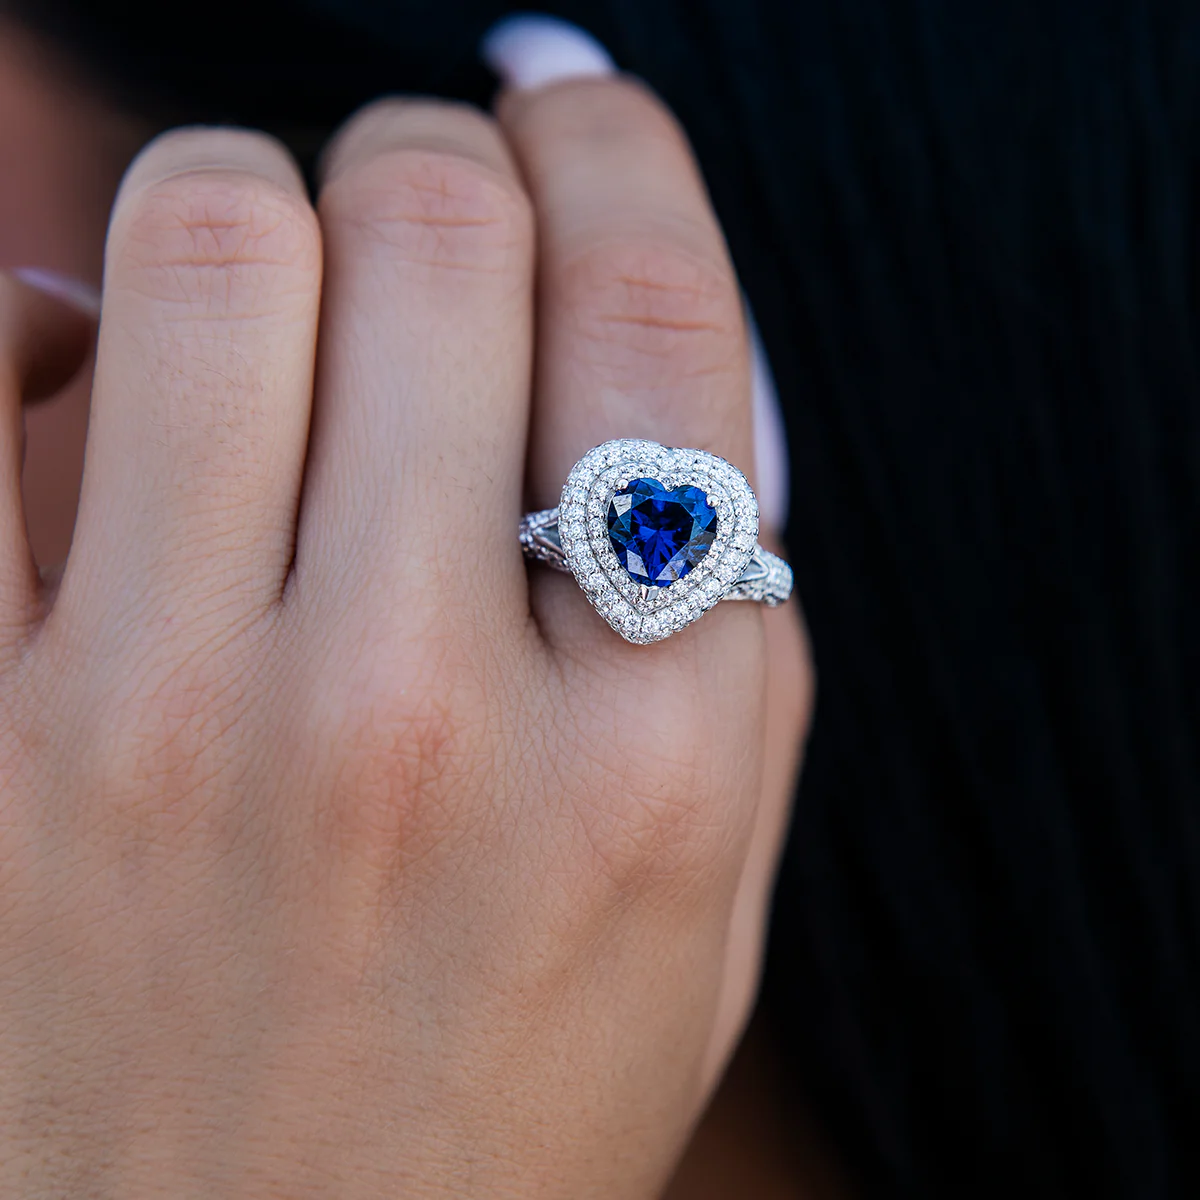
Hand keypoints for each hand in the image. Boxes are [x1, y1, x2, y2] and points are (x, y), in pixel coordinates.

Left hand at [0, 73, 809, 1197]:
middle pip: (434, 231)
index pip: (657, 321)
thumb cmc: (499, 1106)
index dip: (622, 155)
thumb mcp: (702, 888)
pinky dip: (32, 316)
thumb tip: (649, 388)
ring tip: (291, 267)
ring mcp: (171, 729)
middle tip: (441, 200)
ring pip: (209, 250)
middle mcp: (414, 715)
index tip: (581, 119)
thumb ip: (716, 631)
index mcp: (642, 756)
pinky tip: (98, 357)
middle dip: (445, 159)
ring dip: (266, 198)